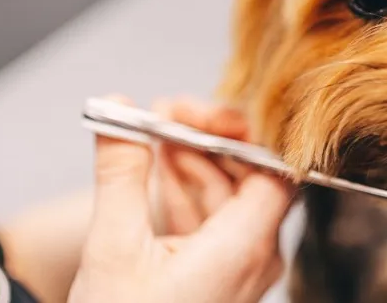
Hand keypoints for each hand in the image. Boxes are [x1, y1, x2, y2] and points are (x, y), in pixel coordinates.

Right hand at [68, 96, 293, 302]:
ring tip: (155, 135)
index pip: (273, 169)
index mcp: (245, 249)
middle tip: (166, 116)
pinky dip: (189, 193)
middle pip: (252, 177)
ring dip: (195, 163)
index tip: (198, 113)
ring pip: (230, 197)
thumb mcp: (113, 247)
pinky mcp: (220, 275)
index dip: (240, 132)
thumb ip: (121, 172)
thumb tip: (119, 109)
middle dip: (208, 141)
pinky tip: (159, 172)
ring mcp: (240, 268)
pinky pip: (214, 222)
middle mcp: (256, 258)